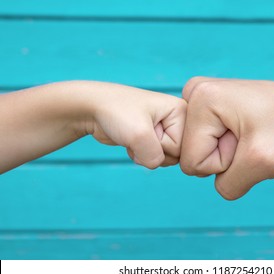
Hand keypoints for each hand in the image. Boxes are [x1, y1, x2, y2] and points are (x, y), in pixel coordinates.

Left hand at [0, 81, 185, 172]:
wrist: (91, 108)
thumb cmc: (115, 112)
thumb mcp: (139, 136)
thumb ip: (156, 157)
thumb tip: (156, 165)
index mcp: (181, 110)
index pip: (182, 146)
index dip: (161, 145)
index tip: (147, 128)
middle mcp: (176, 119)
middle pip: (176, 154)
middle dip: (153, 151)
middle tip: (139, 134)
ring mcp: (164, 128)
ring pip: (165, 158)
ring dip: (145, 154)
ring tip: (133, 136)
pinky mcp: (152, 137)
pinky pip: (154, 158)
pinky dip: (140, 155)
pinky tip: (130, 141)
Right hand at [180, 77, 273, 199]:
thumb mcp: (261, 164)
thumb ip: (228, 185)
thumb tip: (217, 184)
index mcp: (201, 98)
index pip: (192, 161)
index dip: (224, 163)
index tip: (247, 141)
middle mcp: (194, 93)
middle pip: (191, 156)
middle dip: (224, 157)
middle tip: (249, 138)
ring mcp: (200, 98)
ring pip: (199, 152)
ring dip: (227, 153)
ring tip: (249, 134)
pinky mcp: (208, 107)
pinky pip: (206, 143)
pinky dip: (228, 146)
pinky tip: (245, 131)